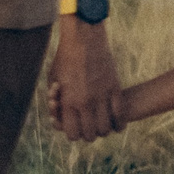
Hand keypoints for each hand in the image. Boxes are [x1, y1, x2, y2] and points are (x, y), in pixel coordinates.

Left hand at [49, 21, 121, 142]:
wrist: (83, 38)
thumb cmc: (64, 58)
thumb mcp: (53, 81)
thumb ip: (57, 101)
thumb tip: (61, 118)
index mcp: (68, 101)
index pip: (73, 133)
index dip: (73, 134)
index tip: (74, 128)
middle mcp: (86, 102)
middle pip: (90, 135)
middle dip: (88, 134)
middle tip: (88, 127)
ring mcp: (102, 96)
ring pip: (106, 128)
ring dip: (103, 130)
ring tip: (101, 124)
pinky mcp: (115, 88)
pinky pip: (121, 115)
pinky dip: (119, 124)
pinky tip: (117, 125)